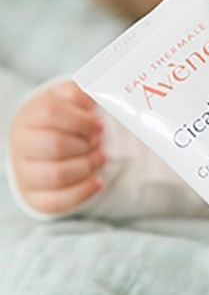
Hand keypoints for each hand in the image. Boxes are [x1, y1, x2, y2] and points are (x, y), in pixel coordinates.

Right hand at [9, 81, 104, 214]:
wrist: (45, 152)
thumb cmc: (61, 125)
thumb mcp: (66, 102)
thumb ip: (77, 93)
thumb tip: (90, 92)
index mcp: (28, 118)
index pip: (51, 113)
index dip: (80, 119)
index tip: (99, 124)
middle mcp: (21, 146)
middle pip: (55, 145)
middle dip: (85, 145)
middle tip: (98, 143)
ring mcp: (26, 174)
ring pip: (57, 175)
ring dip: (87, 167)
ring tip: (100, 158)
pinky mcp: (37, 198)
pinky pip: (58, 201)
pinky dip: (84, 191)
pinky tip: (98, 181)